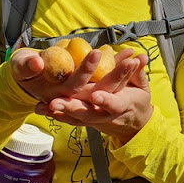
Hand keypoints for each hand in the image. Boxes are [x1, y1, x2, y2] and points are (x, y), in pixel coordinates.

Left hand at [32, 48, 152, 143]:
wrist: (133, 125)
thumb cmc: (137, 101)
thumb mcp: (141, 88)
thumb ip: (138, 72)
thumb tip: (141, 57)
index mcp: (122, 106)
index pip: (114, 104)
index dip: (106, 100)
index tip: (96, 96)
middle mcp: (105, 116)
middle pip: (87, 114)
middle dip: (71, 108)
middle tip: (56, 102)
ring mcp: (94, 120)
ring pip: (75, 118)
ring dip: (60, 111)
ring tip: (45, 105)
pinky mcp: (84, 121)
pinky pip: (69, 119)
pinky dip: (56, 115)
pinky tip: (41, 108)